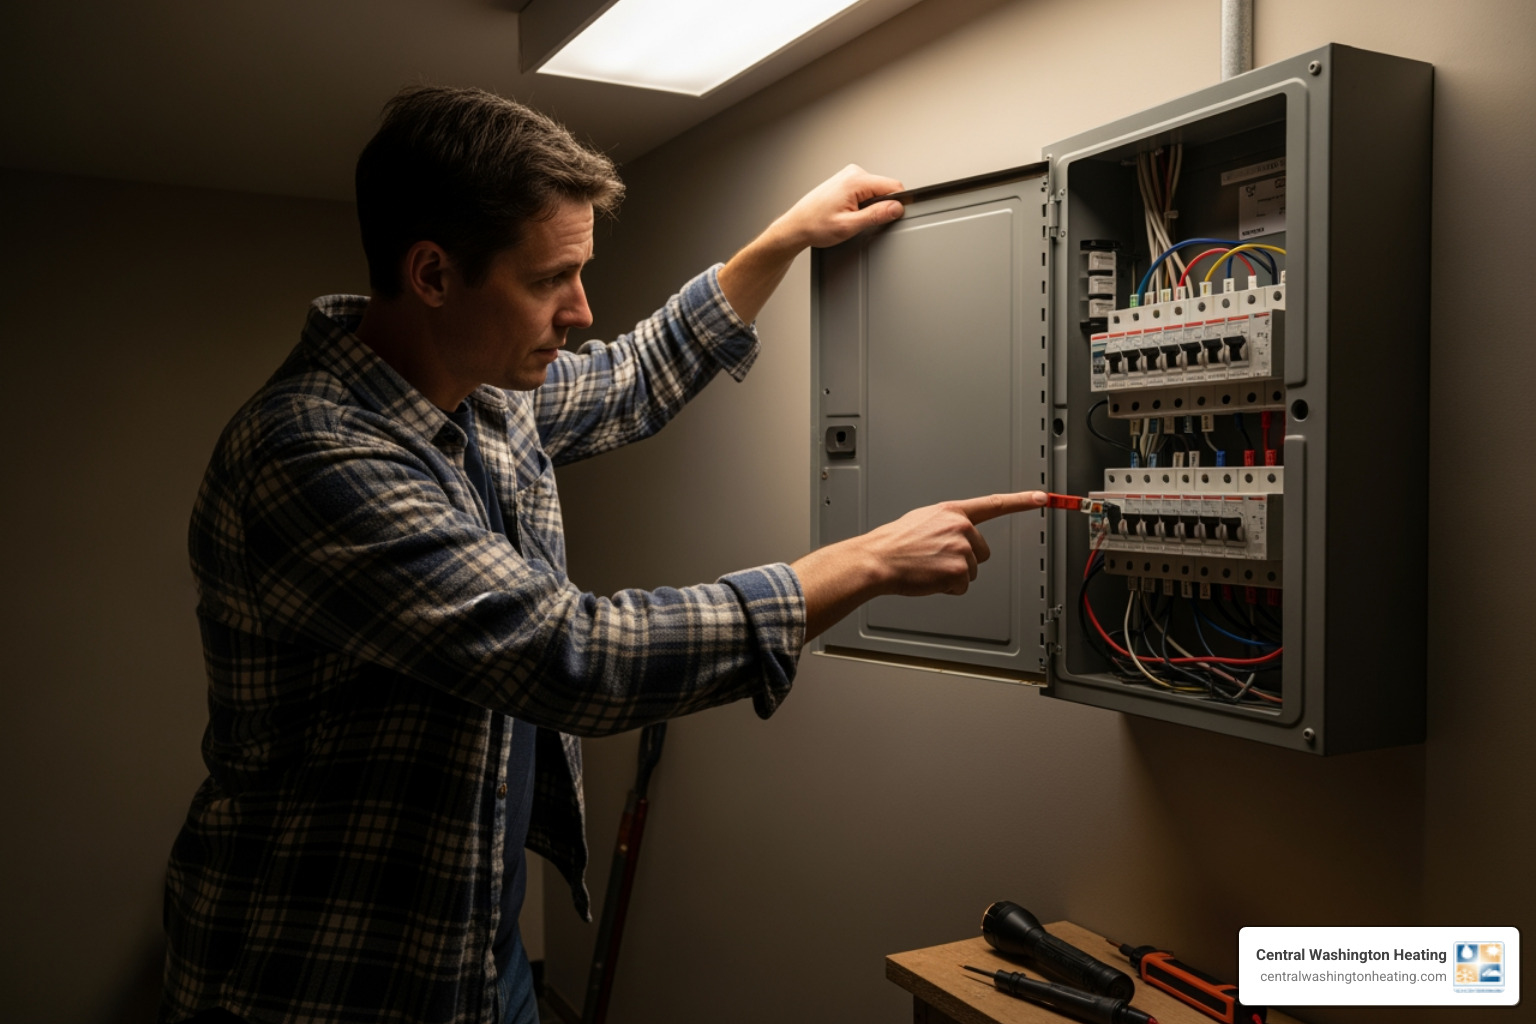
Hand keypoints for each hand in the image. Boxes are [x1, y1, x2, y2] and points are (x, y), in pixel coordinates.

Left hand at [718, 164, 904, 323]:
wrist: (796, 226)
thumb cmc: (815, 225)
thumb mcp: (849, 225)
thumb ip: (876, 215)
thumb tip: (897, 208)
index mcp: (855, 180)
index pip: (894, 186)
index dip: (898, 204)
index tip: (892, 217)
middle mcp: (852, 172)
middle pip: (885, 188)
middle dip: (880, 207)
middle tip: (860, 221)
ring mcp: (848, 175)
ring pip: (875, 191)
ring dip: (869, 206)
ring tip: (849, 216)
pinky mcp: (845, 181)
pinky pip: (865, 191)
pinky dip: (861, 204)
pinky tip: (846, 212)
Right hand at [861, 491, 1048, 596]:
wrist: (878, 560)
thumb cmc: (894, 543)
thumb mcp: (922, 520)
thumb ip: (946, 523)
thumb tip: (956, 532)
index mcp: (952, 512)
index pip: (993, 504)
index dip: (1021, 501)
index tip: (1041, 497)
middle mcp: (961, 527)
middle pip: (981, 552)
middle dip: (963, 559)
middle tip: (935, 559)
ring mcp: (961, 549)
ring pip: (971, 572)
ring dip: (952, 575)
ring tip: (927, 567)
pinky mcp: (959, 571)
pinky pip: (962, 587)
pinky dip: (947, 588)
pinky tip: (929, 578)